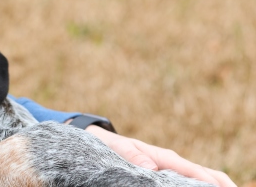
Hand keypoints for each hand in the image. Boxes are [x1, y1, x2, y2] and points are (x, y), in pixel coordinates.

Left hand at [85, 125, 235, 186]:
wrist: (102, 141)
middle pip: (205, 175)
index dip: (209, 181)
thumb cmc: (112, 146)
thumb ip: (134, 157)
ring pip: (201, 179)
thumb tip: (152, 168)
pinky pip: (189, 182)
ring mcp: (172, 169)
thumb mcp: (120, 149)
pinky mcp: (167, 175)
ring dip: (214, 186)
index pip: (193, 171)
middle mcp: (172, 163)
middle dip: (221, 184)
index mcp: (164, 157)